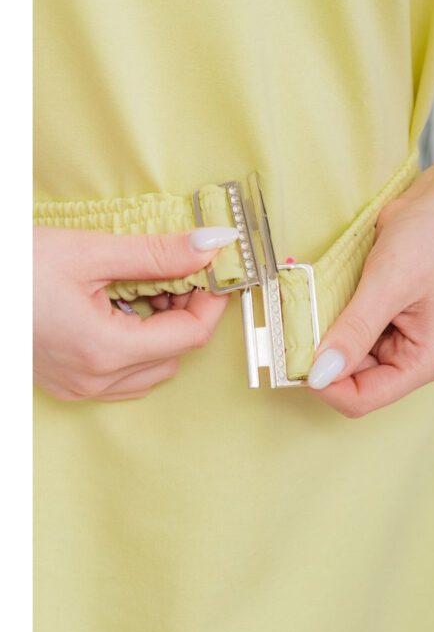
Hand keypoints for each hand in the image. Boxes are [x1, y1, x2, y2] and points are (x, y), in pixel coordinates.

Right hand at [33, 225, 237, 400]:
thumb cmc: (14, 267)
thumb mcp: (89, 251)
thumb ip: (156, 252)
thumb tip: (211, 244)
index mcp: (104, 350)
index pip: (190, 336)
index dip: (211, 301)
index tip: (214, 270)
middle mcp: (95, 379)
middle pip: (175, 355)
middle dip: (187, 312)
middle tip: (177, 272)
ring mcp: (79, 386)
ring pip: (152, 369)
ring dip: (163, 330)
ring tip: (147, 287)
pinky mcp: (67, 382)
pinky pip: (124, 374)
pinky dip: (138, 344)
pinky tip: (122, 309)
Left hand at [306, 178, 433, 416]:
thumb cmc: (433, 237)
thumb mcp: (389, 283)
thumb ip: (355, 330)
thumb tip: (320, 373)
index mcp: (421, 361)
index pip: (362, 398)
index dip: (325, 385)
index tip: (295, 356)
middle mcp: (406, 357)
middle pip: (349, 381)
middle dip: (319, 359)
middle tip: (293, 326)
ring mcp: (392, 338)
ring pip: (342, 356)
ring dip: (320, 337)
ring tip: (306, 307)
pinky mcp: (379, 318)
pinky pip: (345, 331)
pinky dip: (327, 319)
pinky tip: (319, 297)